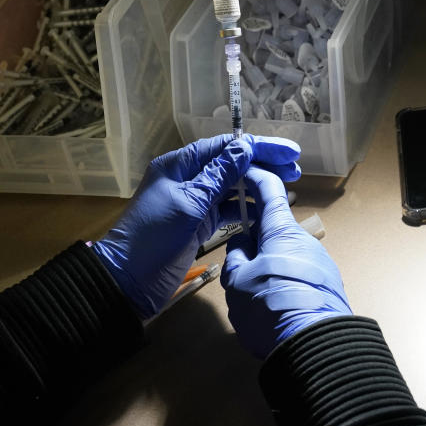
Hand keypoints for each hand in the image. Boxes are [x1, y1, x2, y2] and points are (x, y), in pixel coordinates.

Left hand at [93, 135, 300, 318]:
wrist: (128, 280)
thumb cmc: (154, 237)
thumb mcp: (190, 203)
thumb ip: (219, 175)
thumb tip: (246, 146)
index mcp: (180, 165)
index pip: (226, 146)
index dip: (259, 147)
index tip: (290, 152)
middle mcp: (189, 177)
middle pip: (233, 163)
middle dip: (264, 164)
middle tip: (296, 171)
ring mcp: (195, 200)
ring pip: (234, 185)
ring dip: (260, 184)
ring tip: (289, 187)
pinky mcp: (200, 222)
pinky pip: (230, 208)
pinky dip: (248, 207)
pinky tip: (268, 209)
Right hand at [222, 166, 350, 358]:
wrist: (315, 345)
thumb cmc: (271, 306)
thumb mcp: (238, 281)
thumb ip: (237, 255)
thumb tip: (244, 243)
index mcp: (282, 230)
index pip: (270, 190)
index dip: (255, 176)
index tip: (242, 169)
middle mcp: (305, 240)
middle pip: (275, 225)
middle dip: (254, 230)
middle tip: (233, 242)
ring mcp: (319, 263)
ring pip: (285, 251)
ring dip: (267, 258)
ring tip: (247, 284)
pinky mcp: (326, 285)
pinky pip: (297, 272)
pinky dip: (281, 275)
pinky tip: (270, 299)